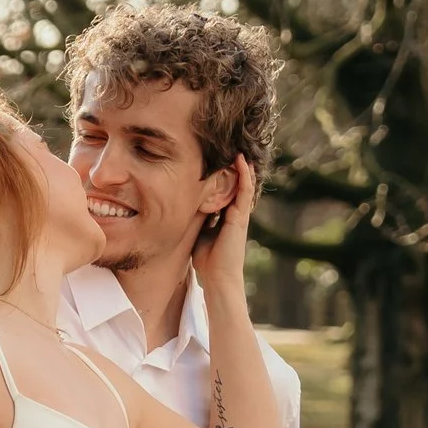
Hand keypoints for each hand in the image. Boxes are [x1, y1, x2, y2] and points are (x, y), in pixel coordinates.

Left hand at [195, 153, 257, 300]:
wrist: (218, 278)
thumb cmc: (207, 262)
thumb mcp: (198, 235)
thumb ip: (196, 221)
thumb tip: (183, 208)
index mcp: (225, 219)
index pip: (226, 193)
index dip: (224, 178)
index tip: (218, 161)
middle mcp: (235, 215)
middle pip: (237, 187)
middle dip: (236, 170)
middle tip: (233, 149)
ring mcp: (239, 215)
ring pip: (244, 186)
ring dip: (243, 168)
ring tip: (240, 149)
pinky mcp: (241, 218)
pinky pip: (244, 192)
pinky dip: (244, 176)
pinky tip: (242, 161)